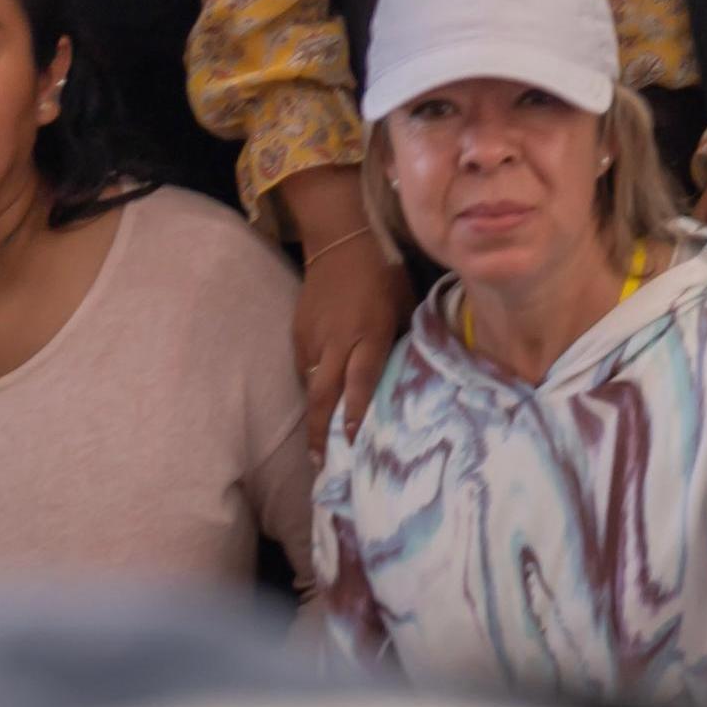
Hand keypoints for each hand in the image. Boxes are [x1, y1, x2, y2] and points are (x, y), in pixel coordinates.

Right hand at [293, 221, 409, 456]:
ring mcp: (312, 339)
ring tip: (319, 449)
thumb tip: (408, 369)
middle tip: (322, 463)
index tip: (351, 440)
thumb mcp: (403, 302)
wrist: (339, 243)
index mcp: (369, 332)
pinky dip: (313, 389)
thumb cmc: (383, 273)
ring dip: (316, 416)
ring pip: (312, 386)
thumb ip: (402, 337)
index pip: (360, 379)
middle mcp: (338, 340)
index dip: (355, 411)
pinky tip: (318, 407)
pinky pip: (305, 369)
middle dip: (322, 431)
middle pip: (324, 394)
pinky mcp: (298, 334)